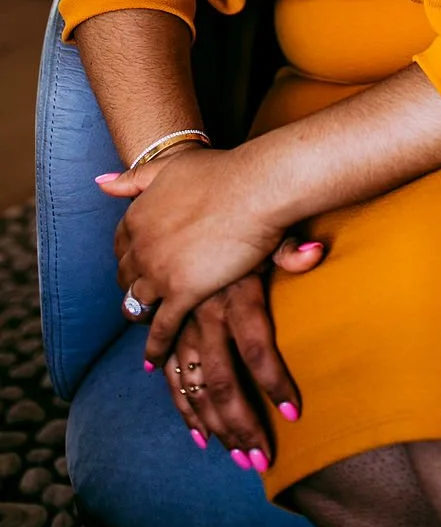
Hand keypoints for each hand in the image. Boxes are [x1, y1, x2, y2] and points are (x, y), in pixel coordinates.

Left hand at [97, 144, 287, 362]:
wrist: (254, 187)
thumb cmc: (222, 172)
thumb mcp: (170, 166)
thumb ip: (135, 178)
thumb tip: (99, 182)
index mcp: (137, 216)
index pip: (121, 243)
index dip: (129, 254)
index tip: (138, 262)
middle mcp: (140, 246)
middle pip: (126, 275)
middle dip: (132, 284)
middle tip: (144, 294)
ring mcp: (158, 272)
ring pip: (138, 303)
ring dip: (141, 315)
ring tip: (146, 325)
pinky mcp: (182, 294)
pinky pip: (161, 328)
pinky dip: (155, 346)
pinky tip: (153, 359)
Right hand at [160, 238, 324, 471]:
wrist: (192, 203)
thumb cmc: (243, 219)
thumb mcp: (266, 231)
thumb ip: (290, 249)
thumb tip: (318, 251)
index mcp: (232, 292)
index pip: (255, 346)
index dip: (274, 380)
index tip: (294, 413)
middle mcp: (204, 314)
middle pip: (220, 381)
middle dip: (242, 424)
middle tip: (262, 461)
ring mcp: (182, 325)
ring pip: (195, 387)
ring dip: (217, 426)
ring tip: (241, 459)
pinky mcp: (170, 329)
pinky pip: (172, 377)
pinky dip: (184, 408)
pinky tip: (201, 437)